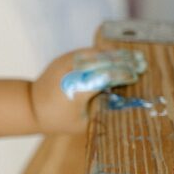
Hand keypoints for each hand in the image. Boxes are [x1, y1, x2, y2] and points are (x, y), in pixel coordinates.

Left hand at [31, 47, 145, 133]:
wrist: (32, 105)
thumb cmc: (60, 119)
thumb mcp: (84, 122)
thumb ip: (102, 109)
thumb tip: (123, 99)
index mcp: (76, 89)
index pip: (104, 77)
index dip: (121, 75)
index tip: (137, 75)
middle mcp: (71, 72)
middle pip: (102, 62)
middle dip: (123, 62)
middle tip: (142, 63)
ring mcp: (67, 62)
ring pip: (96, 54)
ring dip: (116, 54)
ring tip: (134, 57)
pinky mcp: (66, 57)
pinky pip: (89, 52)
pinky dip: (104, 52)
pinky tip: (118, 54)